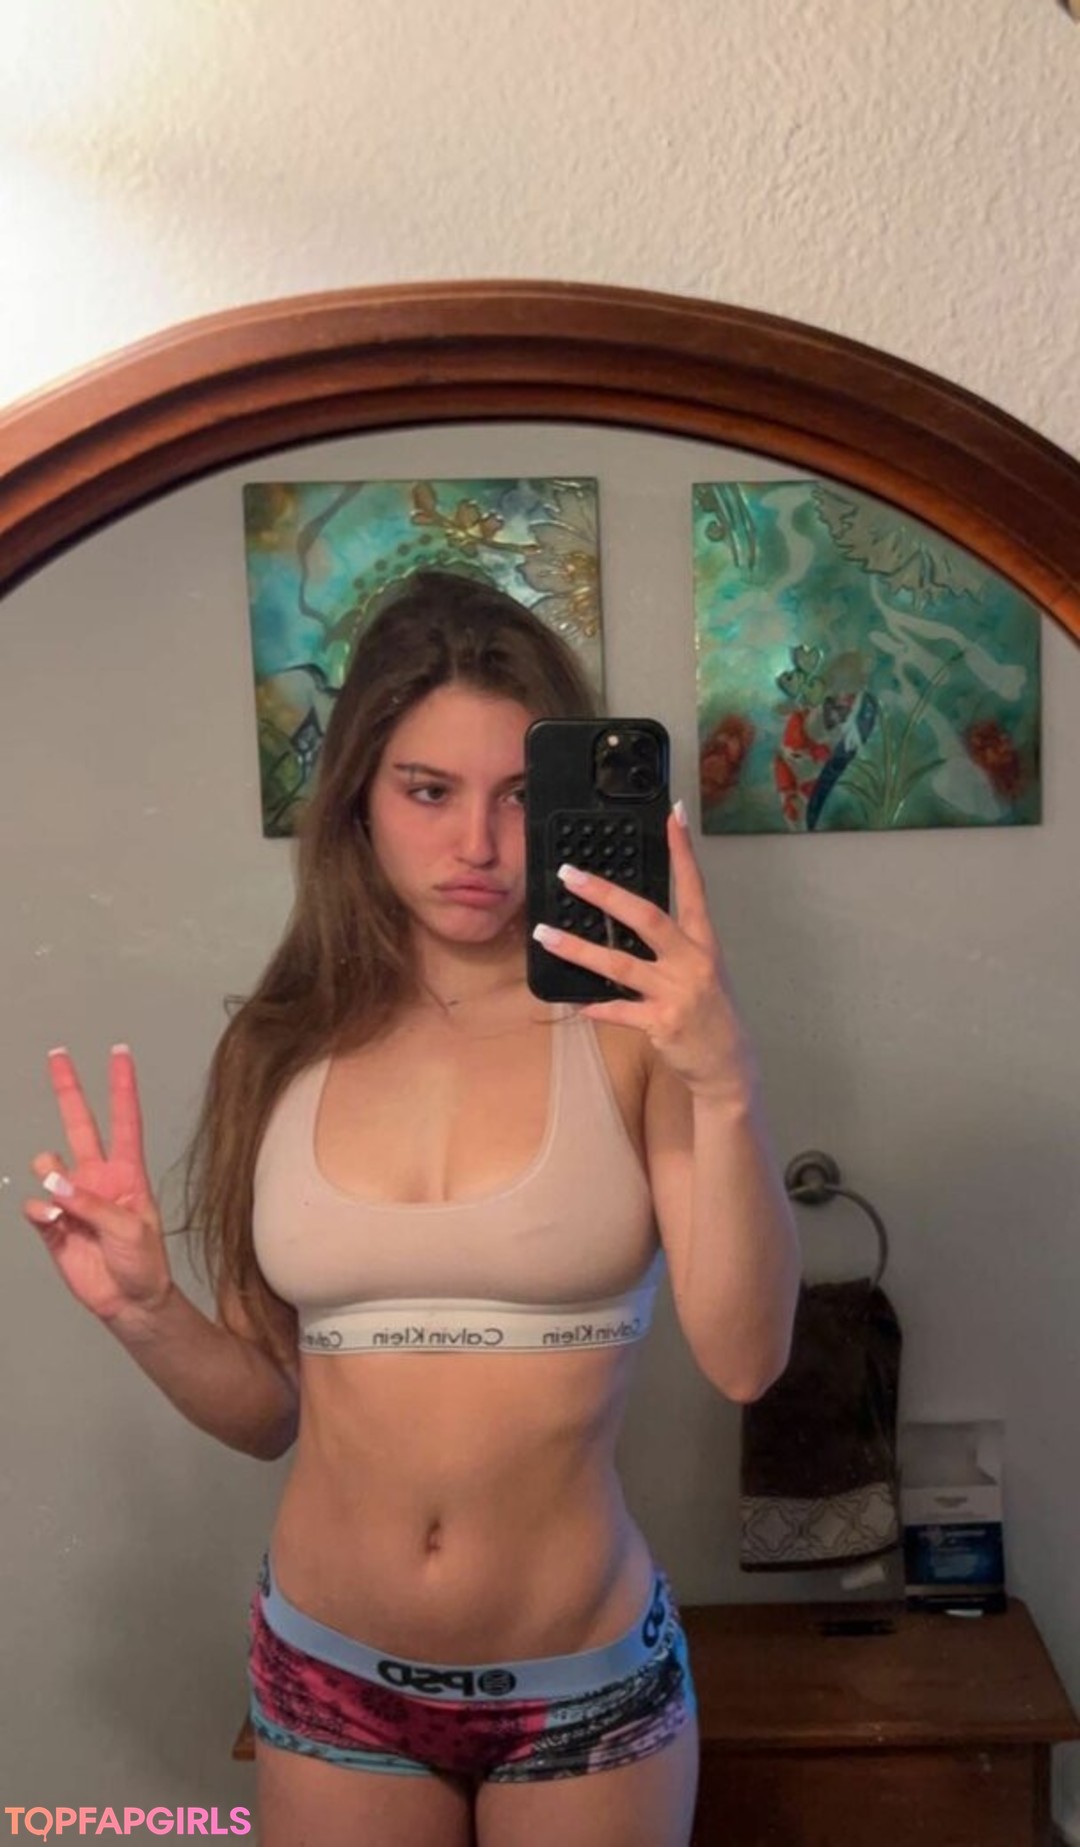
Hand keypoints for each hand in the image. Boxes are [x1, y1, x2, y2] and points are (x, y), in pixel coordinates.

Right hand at [22, 1045, 172, 1324]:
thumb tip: (55, 1182)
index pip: (124, 1120)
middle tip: (58, 1056)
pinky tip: (51, 1218)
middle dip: (69, 1090)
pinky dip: (40, 1210)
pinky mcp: (55, 1227)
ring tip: (60, 1192)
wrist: (130, 1301)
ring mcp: (74, 1201)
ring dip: (50, 1170)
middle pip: (80, 1125)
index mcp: (127, 1173)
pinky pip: (38, 1207)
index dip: (121, 1087)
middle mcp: (98, 1179)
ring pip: (50, 1166)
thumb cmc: (144, 1263)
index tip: (119, 1054)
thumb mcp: (129, 1229)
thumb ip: (91, 1203)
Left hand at [533, 804, 758, 1100]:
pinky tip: (574, 1002)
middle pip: (647, 918)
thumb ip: (671, 946)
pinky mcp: (662, 1023)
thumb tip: (626, 919)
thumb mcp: (701, 971)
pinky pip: (619, 1010)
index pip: (694, 887)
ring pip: (620, 964)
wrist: (727, 1064)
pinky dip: (594, 1006)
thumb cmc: (708, 1012)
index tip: (674, 816)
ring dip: (577, 949)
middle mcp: (692, 961)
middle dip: (605, 895)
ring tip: (543, 934)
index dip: (683, 851)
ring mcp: (677, 993)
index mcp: (703, 943)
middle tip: (570, 875)